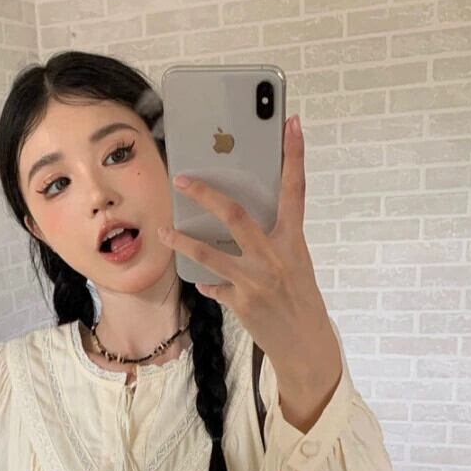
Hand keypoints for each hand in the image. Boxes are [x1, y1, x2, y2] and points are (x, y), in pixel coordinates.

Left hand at [157, 114, 338, 384]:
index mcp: (294, 242)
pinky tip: (201, 282)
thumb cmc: (301, 302)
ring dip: (183, 241)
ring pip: (211, 253)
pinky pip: (215, 286)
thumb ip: (273, 243)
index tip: (290, 123)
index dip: (294, 155)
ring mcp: (256, 281)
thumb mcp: (297, 265)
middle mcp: (275, 257)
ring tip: (164, 230)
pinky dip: (208, 283)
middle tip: (182, 178)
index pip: (295, 190)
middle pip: (236, 215)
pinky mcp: (242, 303)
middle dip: (206, 194)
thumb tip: (245, 227)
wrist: (306, 347)